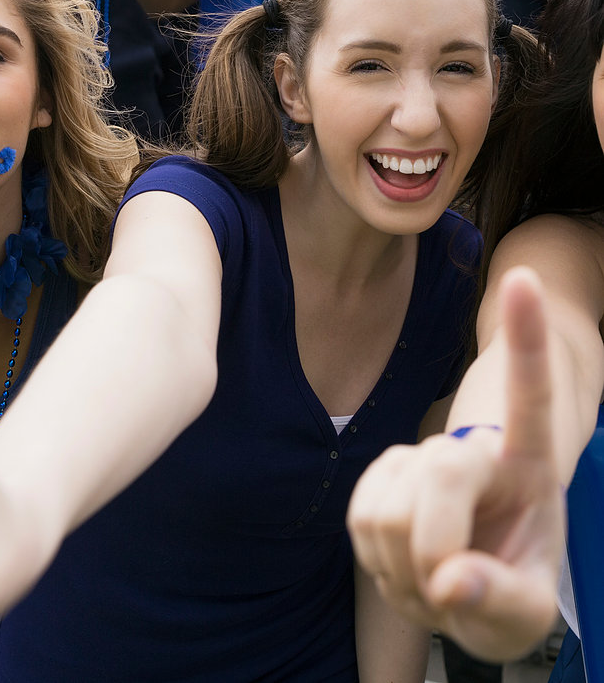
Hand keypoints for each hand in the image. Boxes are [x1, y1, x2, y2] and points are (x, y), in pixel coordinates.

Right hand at [347, 267, 563, 661]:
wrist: (472, 579)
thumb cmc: (511, 582)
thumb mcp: (526, 613)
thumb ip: (501, 601)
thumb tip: (449, 579)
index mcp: (527, 465)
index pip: (531, 393)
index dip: (526, 336)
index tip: (525, 277)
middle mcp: (475, 448)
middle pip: (440, 470)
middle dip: (433, 546)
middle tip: (446, 590)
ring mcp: (424, 458)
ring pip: (389, 503)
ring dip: (401, 563)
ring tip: (431, 579)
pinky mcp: (383, 474)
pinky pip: (359, 514)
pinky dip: (375, 555)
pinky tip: (401, 564)